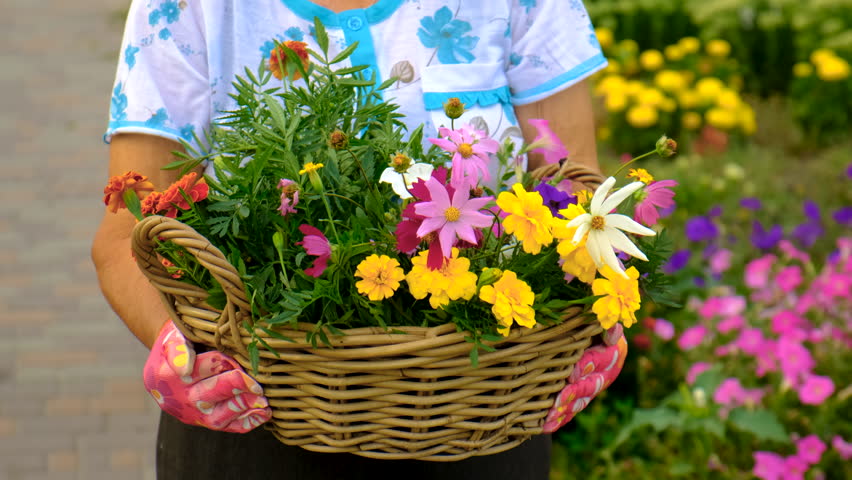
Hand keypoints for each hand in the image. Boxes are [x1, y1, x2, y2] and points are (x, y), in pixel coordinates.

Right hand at [143, 320, 271, 432]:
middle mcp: (180, 398)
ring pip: (218, 417)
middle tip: (257, 385)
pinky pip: (227, 426)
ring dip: (243, 407)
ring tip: (263, 400)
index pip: (201, 369)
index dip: (222, 362)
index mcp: (168, 375)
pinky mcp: (204, 421)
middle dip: (237, 387)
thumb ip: (177, 349)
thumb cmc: (177, 339)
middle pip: (211, 394)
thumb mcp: (172, 336)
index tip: (232, 359)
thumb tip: (185, 369)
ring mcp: (192, 413)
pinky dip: (247, 422)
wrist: (167, 360)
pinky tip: (264, 413)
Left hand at [542, 324, 627, 432]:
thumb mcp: (600, 317)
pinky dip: (559, 418)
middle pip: (589, 386)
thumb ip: (605, 324)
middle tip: (557, 402)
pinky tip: (545, 427)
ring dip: (563, 411)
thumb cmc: (590, 317)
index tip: (572, 374)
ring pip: (579, 401)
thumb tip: (612, 332)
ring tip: (548, 420)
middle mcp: (605, 373)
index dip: (586, 367)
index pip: (599, 360)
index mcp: (613, 352)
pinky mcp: (582, 397)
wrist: (588, 330)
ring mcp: (593, 387)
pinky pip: (572, 409)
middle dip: (572, 395)